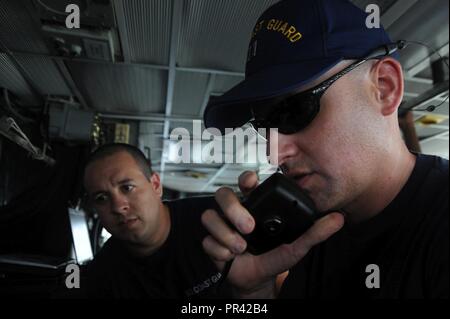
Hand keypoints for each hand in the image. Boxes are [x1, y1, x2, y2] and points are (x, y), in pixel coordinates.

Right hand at [202, 171, 344, 297]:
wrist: (259, 280)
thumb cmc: (276, 257)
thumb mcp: (298, 245)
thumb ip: (315, 232)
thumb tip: (337, 219)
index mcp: (254, 205)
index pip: (245, 182)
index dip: (245, 178)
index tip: (252, 182)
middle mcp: (235, 212)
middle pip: (222, 194)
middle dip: (233, 209)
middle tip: (248, 227)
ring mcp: (222, 226)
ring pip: (209, 216)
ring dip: (225, 233)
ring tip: (241, 248)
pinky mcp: (212, 242)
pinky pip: (207, 240)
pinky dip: (220, 250)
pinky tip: (231, 257)